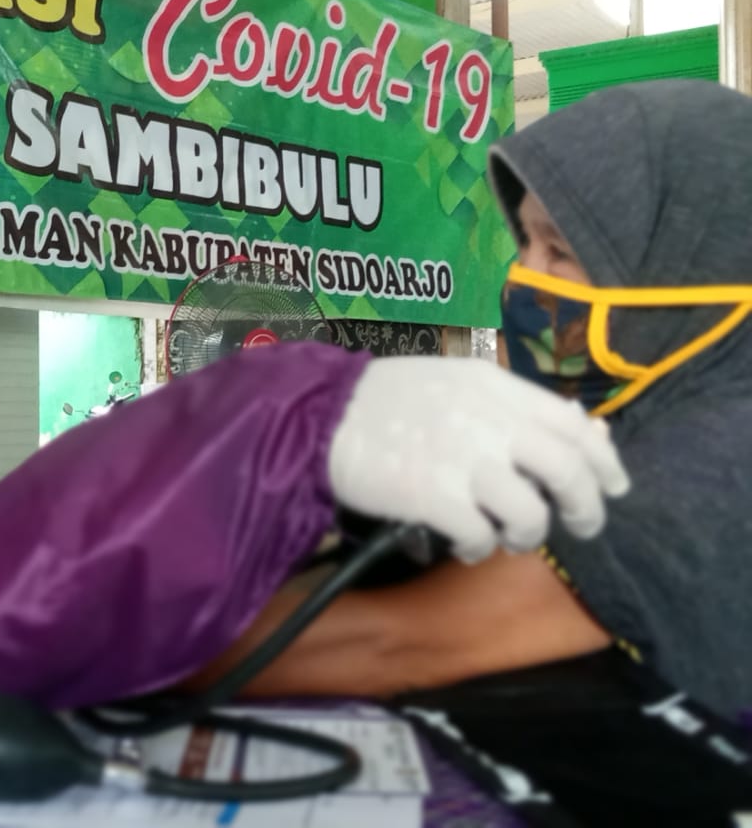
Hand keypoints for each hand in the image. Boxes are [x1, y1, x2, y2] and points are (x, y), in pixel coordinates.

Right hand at [327, 357, 630, 562]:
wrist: (318, 417)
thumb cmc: (382, 401)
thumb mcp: (454, 383)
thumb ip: (511, 405)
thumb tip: (582, 427)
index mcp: (493, 386)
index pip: (574, 423)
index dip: (603, 461)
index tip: (612, 486)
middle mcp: (487, 419)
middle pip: (567, 470)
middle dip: (585, 508)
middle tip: (581, 526)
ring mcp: (461, 459)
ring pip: (531, 513)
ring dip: (526, 536)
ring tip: (505, 537)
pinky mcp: (433, 497)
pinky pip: (481, 536)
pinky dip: (480, 548)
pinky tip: (464, 544)